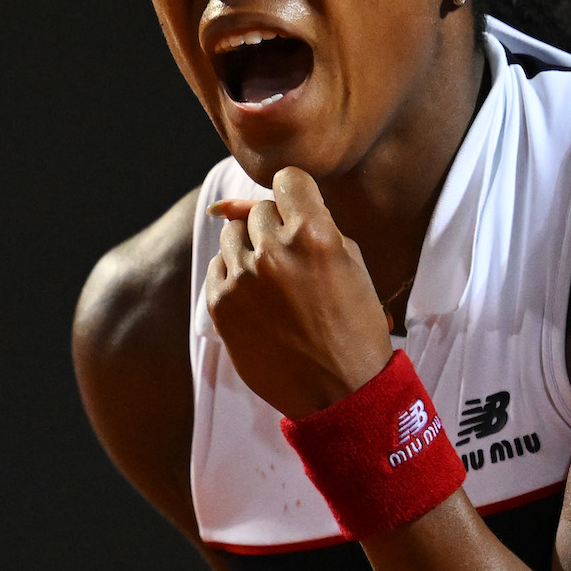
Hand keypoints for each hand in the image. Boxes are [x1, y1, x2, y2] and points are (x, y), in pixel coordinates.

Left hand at [205, 167, 395, 419]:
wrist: (340, 392)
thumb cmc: (352, 324)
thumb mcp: (350, 263)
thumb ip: (308, 223)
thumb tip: (246, 202)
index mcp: (315, 234)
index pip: (287, 179)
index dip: (295, 195)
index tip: (299, 213)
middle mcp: (274, 251)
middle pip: (258, 210)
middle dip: (275, 229)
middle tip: (295, 264)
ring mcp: (243, 279)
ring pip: (232, 236)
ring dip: (251, 251)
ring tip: (276, 284)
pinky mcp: (221, 305)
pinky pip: (218, 267)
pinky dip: (234, 277)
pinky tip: (259, 302)